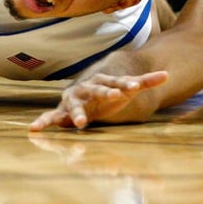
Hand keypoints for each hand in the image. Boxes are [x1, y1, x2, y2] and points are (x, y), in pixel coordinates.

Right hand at [28, 71, 168, 130]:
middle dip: (105, 93)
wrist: (84, 93)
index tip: (135, 87)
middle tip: (115, 97)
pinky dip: (43, 122)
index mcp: (104, 82)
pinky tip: (34, 129)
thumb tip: (168, 74)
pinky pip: (51, 116)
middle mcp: (88, 88)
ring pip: (76, 104)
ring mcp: (74, 99)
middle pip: (97, 89)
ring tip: (83, 123)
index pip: (117, 81)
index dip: (126, 83)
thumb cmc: (108, 92)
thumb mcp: (127, 87)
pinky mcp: (62, 111)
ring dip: (78, 112)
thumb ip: (146, 81)